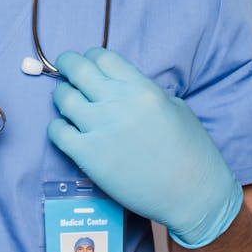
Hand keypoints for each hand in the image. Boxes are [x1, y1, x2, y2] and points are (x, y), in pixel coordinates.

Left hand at [48, 48, 242, 247]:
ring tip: (67, 100)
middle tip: (65, 67)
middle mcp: (118, 103)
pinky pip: (57, 132)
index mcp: (142, 88)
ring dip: (62, 95)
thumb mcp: (175, 107)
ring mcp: (100, 129)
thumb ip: (144, 92)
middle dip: (67, 64)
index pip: (103, 57)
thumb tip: (118, 87)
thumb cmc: (191, 151)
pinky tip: (66, 130)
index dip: (92, 57)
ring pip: (63, 98)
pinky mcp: (88, 156)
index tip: (88, 62)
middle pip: (78, 69)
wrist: (194, 194)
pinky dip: (57, 127)